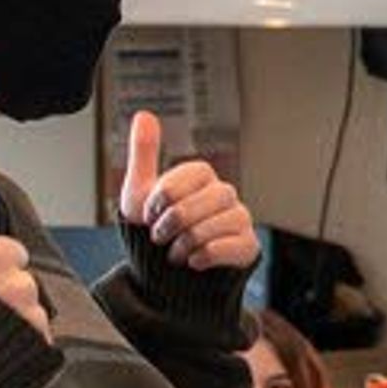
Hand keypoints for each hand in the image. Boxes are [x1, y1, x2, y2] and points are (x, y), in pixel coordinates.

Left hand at [121, 111, 257, 271]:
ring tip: (175, 251)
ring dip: (185, 243)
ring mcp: (239, 219)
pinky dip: (202, 257)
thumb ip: (144, 152)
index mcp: (202, 176)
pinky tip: (193, 260)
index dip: (165, 197)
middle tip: (159, 236)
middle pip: (204, 200)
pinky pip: (228, 247)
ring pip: (215, 225)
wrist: (164, 273)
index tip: (150, 213)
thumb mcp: (139, 191)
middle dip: (172, 223)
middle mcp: (224, 193)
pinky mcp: (247, 246)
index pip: (191, 174)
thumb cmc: (152, 230)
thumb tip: (144, 114)